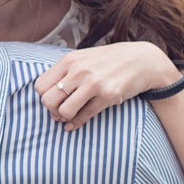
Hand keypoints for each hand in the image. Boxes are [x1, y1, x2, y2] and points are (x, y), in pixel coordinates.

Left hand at [32, 42, 178, 130]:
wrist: (143, 61)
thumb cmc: (109, 60)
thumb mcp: (84, 58)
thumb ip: (65, 72)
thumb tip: (46, 94)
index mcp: (70, 60)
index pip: (40, 85)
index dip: (44, 96)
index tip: (53, 99)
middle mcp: (79, 71)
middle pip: (48, 100)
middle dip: (51, 110)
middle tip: (59, 111)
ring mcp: (94, 84)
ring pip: (64, 111)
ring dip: (64, 118)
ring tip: (69, 115)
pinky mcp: (107, 96)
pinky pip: (84, 116)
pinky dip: (76, 124)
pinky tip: (73, 125)